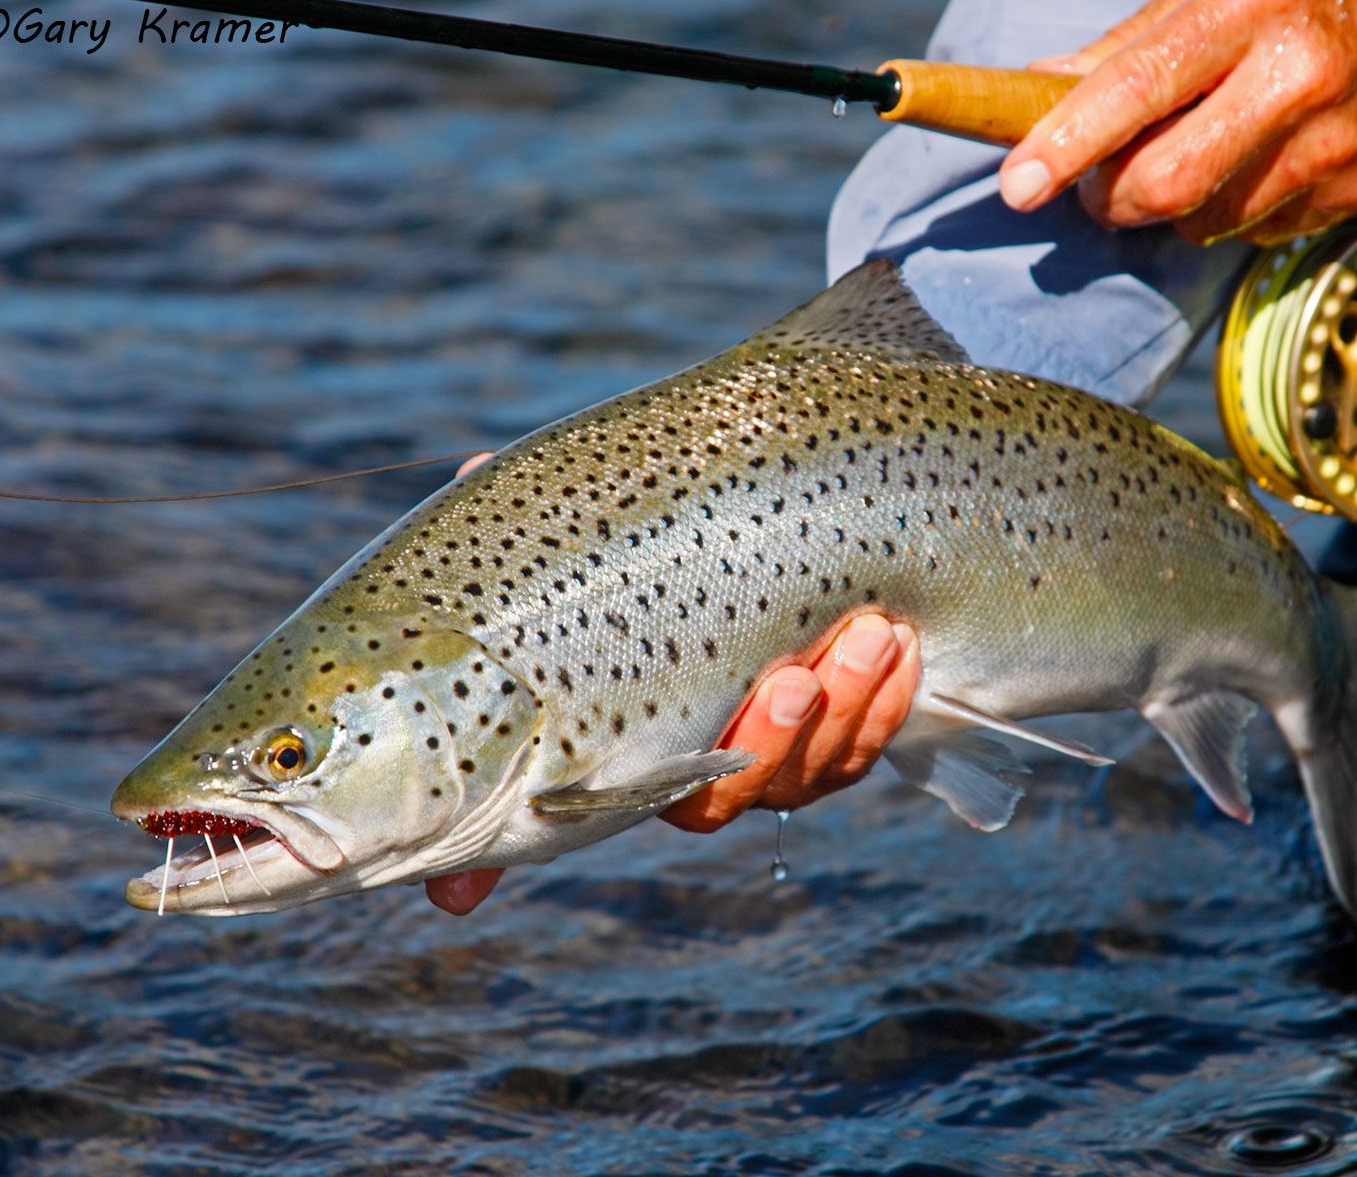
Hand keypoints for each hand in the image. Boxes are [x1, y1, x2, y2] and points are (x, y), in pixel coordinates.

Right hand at [426, 455, 923, 913]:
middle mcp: (683, 759)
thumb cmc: (673, 525)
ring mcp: (769, 752)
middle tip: (791, 681)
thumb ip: (549, 506)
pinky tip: (900, 644)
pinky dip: (885, 703)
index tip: (456, 889)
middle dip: (764, 743)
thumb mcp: (614, 509)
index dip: (489, 854)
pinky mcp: (839, 734)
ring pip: (803, 774)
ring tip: (873, 633)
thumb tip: (476, 467)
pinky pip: (862, 748)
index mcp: (607, 725)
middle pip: (714, 799)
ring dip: (844, 711)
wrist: (801, 510)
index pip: (553, 800)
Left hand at [997, 0, 1356, 243]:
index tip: (1018, 185)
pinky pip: (1259, 232)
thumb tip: (1041, 88)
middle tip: (1098, 181)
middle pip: (1167, 184)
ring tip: (1192, 151)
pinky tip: (1255, 160)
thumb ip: (1131, 41)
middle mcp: (1301, 73)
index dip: (1067, 144)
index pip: (1138, 88)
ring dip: (1175, 205)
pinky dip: (1233, 210)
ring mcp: (1340, 139)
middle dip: (1111, 197)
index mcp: (1254, 2)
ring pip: (1207, 221)